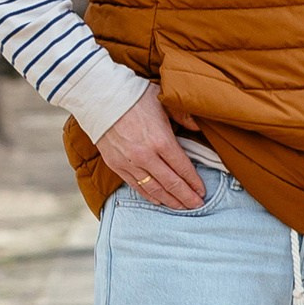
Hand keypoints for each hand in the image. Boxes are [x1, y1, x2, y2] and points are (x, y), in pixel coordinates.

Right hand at [97, 83, 205, 210]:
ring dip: (170, 201)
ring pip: (154, 189)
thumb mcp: (163, 101)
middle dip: (186, 197)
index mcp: (161, 140)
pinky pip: (136, 186)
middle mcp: (146, 156)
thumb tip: (198, 126)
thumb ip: (183, 115)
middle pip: (171, 183)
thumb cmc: (134, 96)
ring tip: (182, 208)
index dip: (194, 182)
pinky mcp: (116, 165)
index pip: (183, 168)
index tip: (202, 191)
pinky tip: (159, 201)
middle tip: (197, 206)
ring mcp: (130, 163)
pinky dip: (149, 196)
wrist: (101, 98)